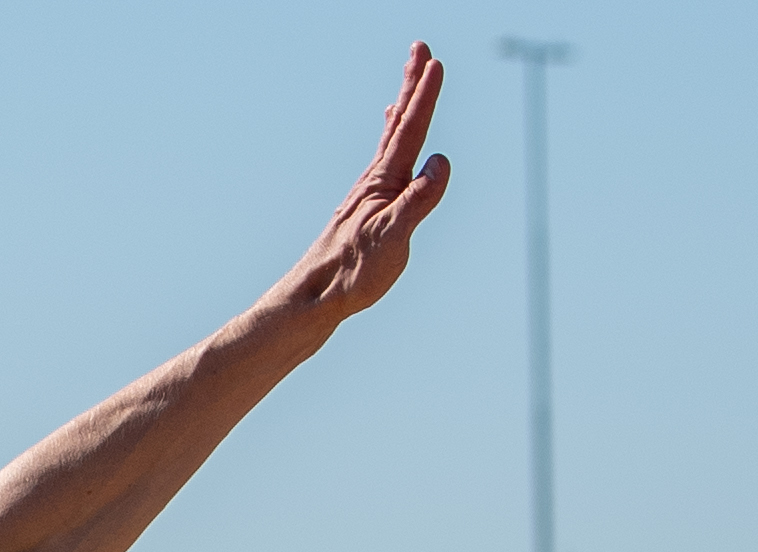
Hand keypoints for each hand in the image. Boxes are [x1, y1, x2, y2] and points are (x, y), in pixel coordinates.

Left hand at [267, 43, 449, 328]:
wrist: (316, 295)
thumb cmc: (354, 271)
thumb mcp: (393, 237)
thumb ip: (418, 199)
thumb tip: (440, 161)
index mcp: (385, 182)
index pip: (411, 130)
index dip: (425, 96)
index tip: (436, 62)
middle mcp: (376, 179)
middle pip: (399, 123)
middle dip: (412, 85)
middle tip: (420, 48)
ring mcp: (371, 191)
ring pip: (392, 139)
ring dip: (403, 107)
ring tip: (408, 84)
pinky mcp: (367, 207)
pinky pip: (385, 161)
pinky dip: (391, 140)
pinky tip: (391, 141)